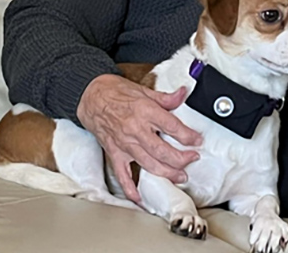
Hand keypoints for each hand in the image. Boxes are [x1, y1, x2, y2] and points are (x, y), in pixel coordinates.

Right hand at [76, 73, 202, 203]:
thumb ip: (166, 98)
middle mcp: (135, 130)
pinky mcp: (114, 153)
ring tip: (180, 176)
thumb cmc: (116, 92)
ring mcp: (124, 144)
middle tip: (193, 159)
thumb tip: (183, 94)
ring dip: (166, 173)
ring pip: (148, 164)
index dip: (188, 136)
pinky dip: (130, 188)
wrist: (90, 96)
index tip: (197, 141)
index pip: (172, 127)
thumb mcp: (144, 91)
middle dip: (181, 158)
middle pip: (162, 150)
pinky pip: (122, 174)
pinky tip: (139, 197)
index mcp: (145, 112)